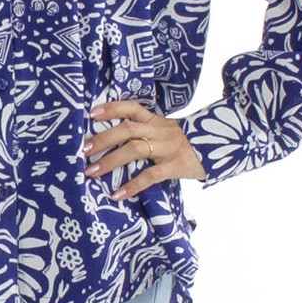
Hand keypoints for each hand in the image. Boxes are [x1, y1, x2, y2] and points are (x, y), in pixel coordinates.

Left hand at [83, 100, 206, 197]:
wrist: (218, 148)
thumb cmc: (182, 142)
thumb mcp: (164, 130)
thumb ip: (144, 132)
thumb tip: (111, 140)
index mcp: (155, 120)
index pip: (131, 108)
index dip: (111, 108)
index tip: (91, 113)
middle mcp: (159, 130)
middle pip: (127, 129)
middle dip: (103, 139)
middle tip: (84, 150)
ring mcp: (167, 148)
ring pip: (134, 150)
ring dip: (110, 161)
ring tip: (91, 172)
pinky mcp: (175, 166)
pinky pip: (150, 176)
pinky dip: (132, 185)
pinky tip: (117, 194)